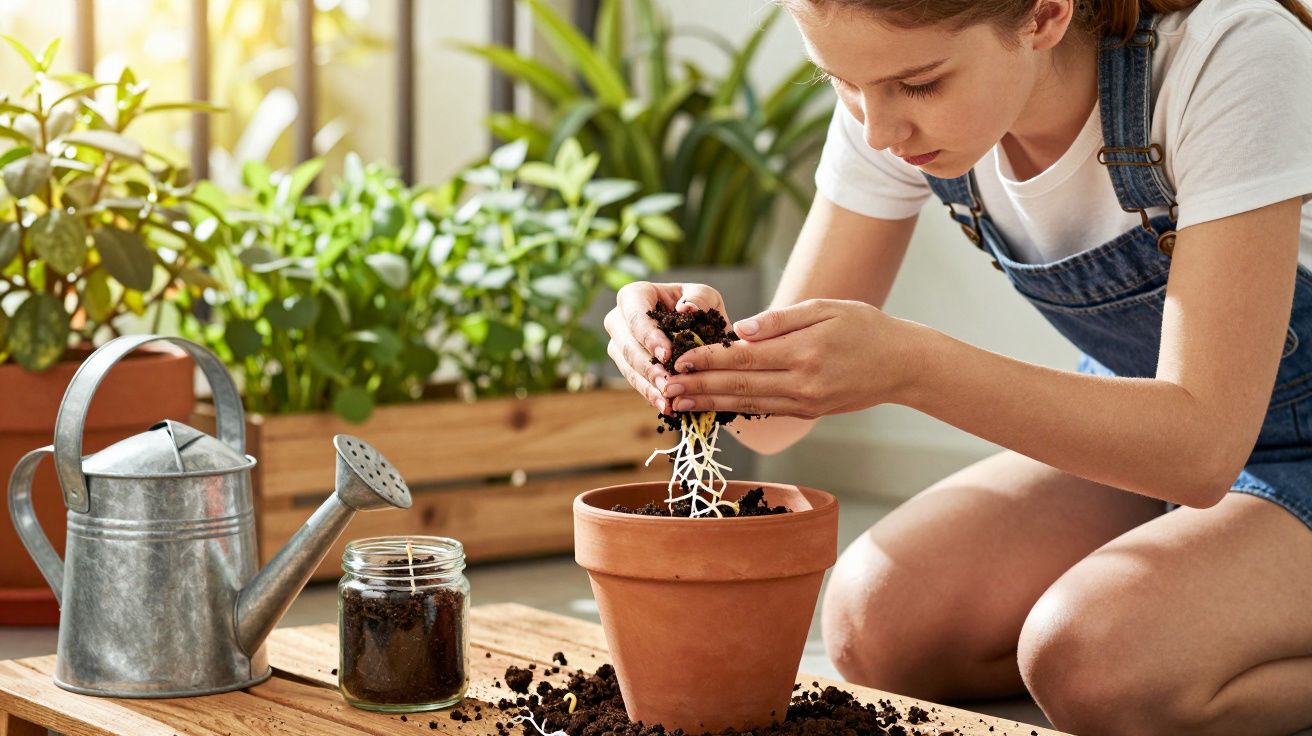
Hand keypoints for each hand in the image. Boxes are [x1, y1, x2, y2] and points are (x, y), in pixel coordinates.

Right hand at [604, 281, 728, 413]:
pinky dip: (651, 394)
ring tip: (668, 400)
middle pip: (627, 345)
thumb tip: (687, 308)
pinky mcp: (626, 367)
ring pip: (628, 367)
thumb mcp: (707, 298)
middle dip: (648, 367)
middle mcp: (619, 320)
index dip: (648, 336)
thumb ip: (700, 298)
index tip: (666, 355)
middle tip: (669, 383)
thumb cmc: (700, 309)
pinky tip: (666, 406)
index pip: (635, 315)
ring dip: (649, 385)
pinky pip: (634, 382)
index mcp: (634, 295)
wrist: (700, 330)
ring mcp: (619, 345)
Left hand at [659, 298, 917, 418]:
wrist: (904, 365)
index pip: (744, 359)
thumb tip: (739, 330)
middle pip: (740, 387)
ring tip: (679, 405)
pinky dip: (737, 410)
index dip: (708, 361)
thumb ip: (781, 320)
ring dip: (711, 404)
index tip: (678, 362)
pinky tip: (713, 407)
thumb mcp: (826, 308)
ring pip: (748, 405)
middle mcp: (802, 383)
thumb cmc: (866, 327)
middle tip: (664, 391)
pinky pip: (766, 411)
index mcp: (803, 353)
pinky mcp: (809, 412)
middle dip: (699, 389)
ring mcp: (805, 403)